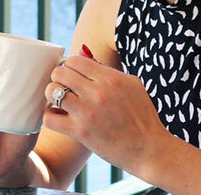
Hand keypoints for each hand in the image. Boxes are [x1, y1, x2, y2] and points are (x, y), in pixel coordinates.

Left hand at [41, 54, 169, 174]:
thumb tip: (81, 49)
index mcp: (110, 78)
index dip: (69, 66)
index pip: (74, 60)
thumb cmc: (142, 116)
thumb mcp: (132, 84)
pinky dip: (49, 116)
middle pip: (59, 72)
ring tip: (59, 101)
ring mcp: (88, 112)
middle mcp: (98, 92)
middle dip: (58, 78)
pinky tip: (59, 117)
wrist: (150, 150)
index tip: (72, 75)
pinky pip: (49, 118)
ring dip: (51, 95)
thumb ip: (105, 67)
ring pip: (51, 91)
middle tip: (64, 88)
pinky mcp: (81, 132)